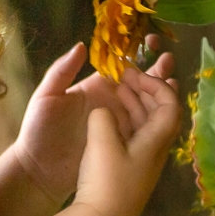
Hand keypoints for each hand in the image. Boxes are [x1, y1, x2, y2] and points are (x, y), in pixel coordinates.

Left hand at [14, 37, 176, 202]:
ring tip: (176, 84)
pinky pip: (142, 131)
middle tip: (172, 61)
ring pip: (145, 107)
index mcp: (95, 88)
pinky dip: (157, 123)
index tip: (154, 45)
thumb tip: (82, 45)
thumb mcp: (46, 97)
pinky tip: (171, 116)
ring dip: (161, 96)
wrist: (38, 171)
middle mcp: (111, 104)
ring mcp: (118, 125)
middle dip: (156, 73)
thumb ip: (61, 71)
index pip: (122, 69)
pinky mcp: (121, 145)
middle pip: (138, 86)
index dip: (138, 57)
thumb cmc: (39, 130)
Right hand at [70, 65, 182, 215]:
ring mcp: (144, 160)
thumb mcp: (101, 141)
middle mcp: (156, 148)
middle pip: (162, 112)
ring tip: (119, 87)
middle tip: (127, 75)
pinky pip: (135, 135)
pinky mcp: (131, 169)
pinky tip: (111, 114)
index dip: (156, 84)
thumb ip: (103, 117)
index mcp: (156, 140)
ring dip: (136, 103)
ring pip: (148, 123)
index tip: (134, 75)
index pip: (170, 104)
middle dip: (147, 89)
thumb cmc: (106, 180)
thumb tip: (104, 112)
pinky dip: (127, 119)